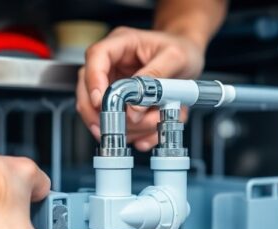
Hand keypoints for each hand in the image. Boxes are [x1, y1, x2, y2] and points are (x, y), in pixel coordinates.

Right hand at [76, 27, 203, 151]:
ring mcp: (113, 85)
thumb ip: (155, 79)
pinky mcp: (120, 104)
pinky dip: (135, 134)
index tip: (100, 102)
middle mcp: (112, 64)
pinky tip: (151, 131)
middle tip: (121, 127)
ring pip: (100, 113)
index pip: (96, 57)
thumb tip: (135, 107)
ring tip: (153, 124)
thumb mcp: (176, 58)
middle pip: (87, 89)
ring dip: (126, 127)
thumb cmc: (182, 50)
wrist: (189, 59)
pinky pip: (118, 125)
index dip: (93, 81)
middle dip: (102, 114)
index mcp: (122, 44)